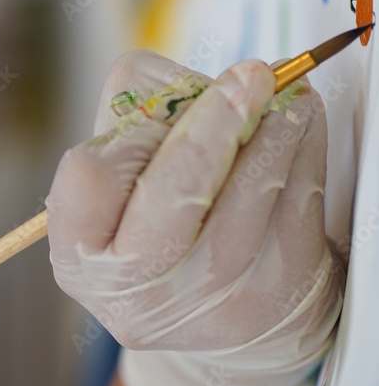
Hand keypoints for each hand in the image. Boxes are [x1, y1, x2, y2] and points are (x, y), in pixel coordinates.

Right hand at [46, 50, 343, 385]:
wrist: (220, 308)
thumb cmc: (161, 220)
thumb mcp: (122, 180)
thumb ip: (143, 118)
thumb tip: (214, 83)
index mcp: (80, 256)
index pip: (90, 178)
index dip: (135, 129)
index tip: (175, 95)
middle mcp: (134, 291)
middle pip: (173, 192)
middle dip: (215, 123)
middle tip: (250, 77)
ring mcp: (208, 304)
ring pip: (247, 197)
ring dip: (274, 130)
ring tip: (287, 96)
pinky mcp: (273, 300)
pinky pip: (297, 209)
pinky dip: (305, 153)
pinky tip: (300, 125)